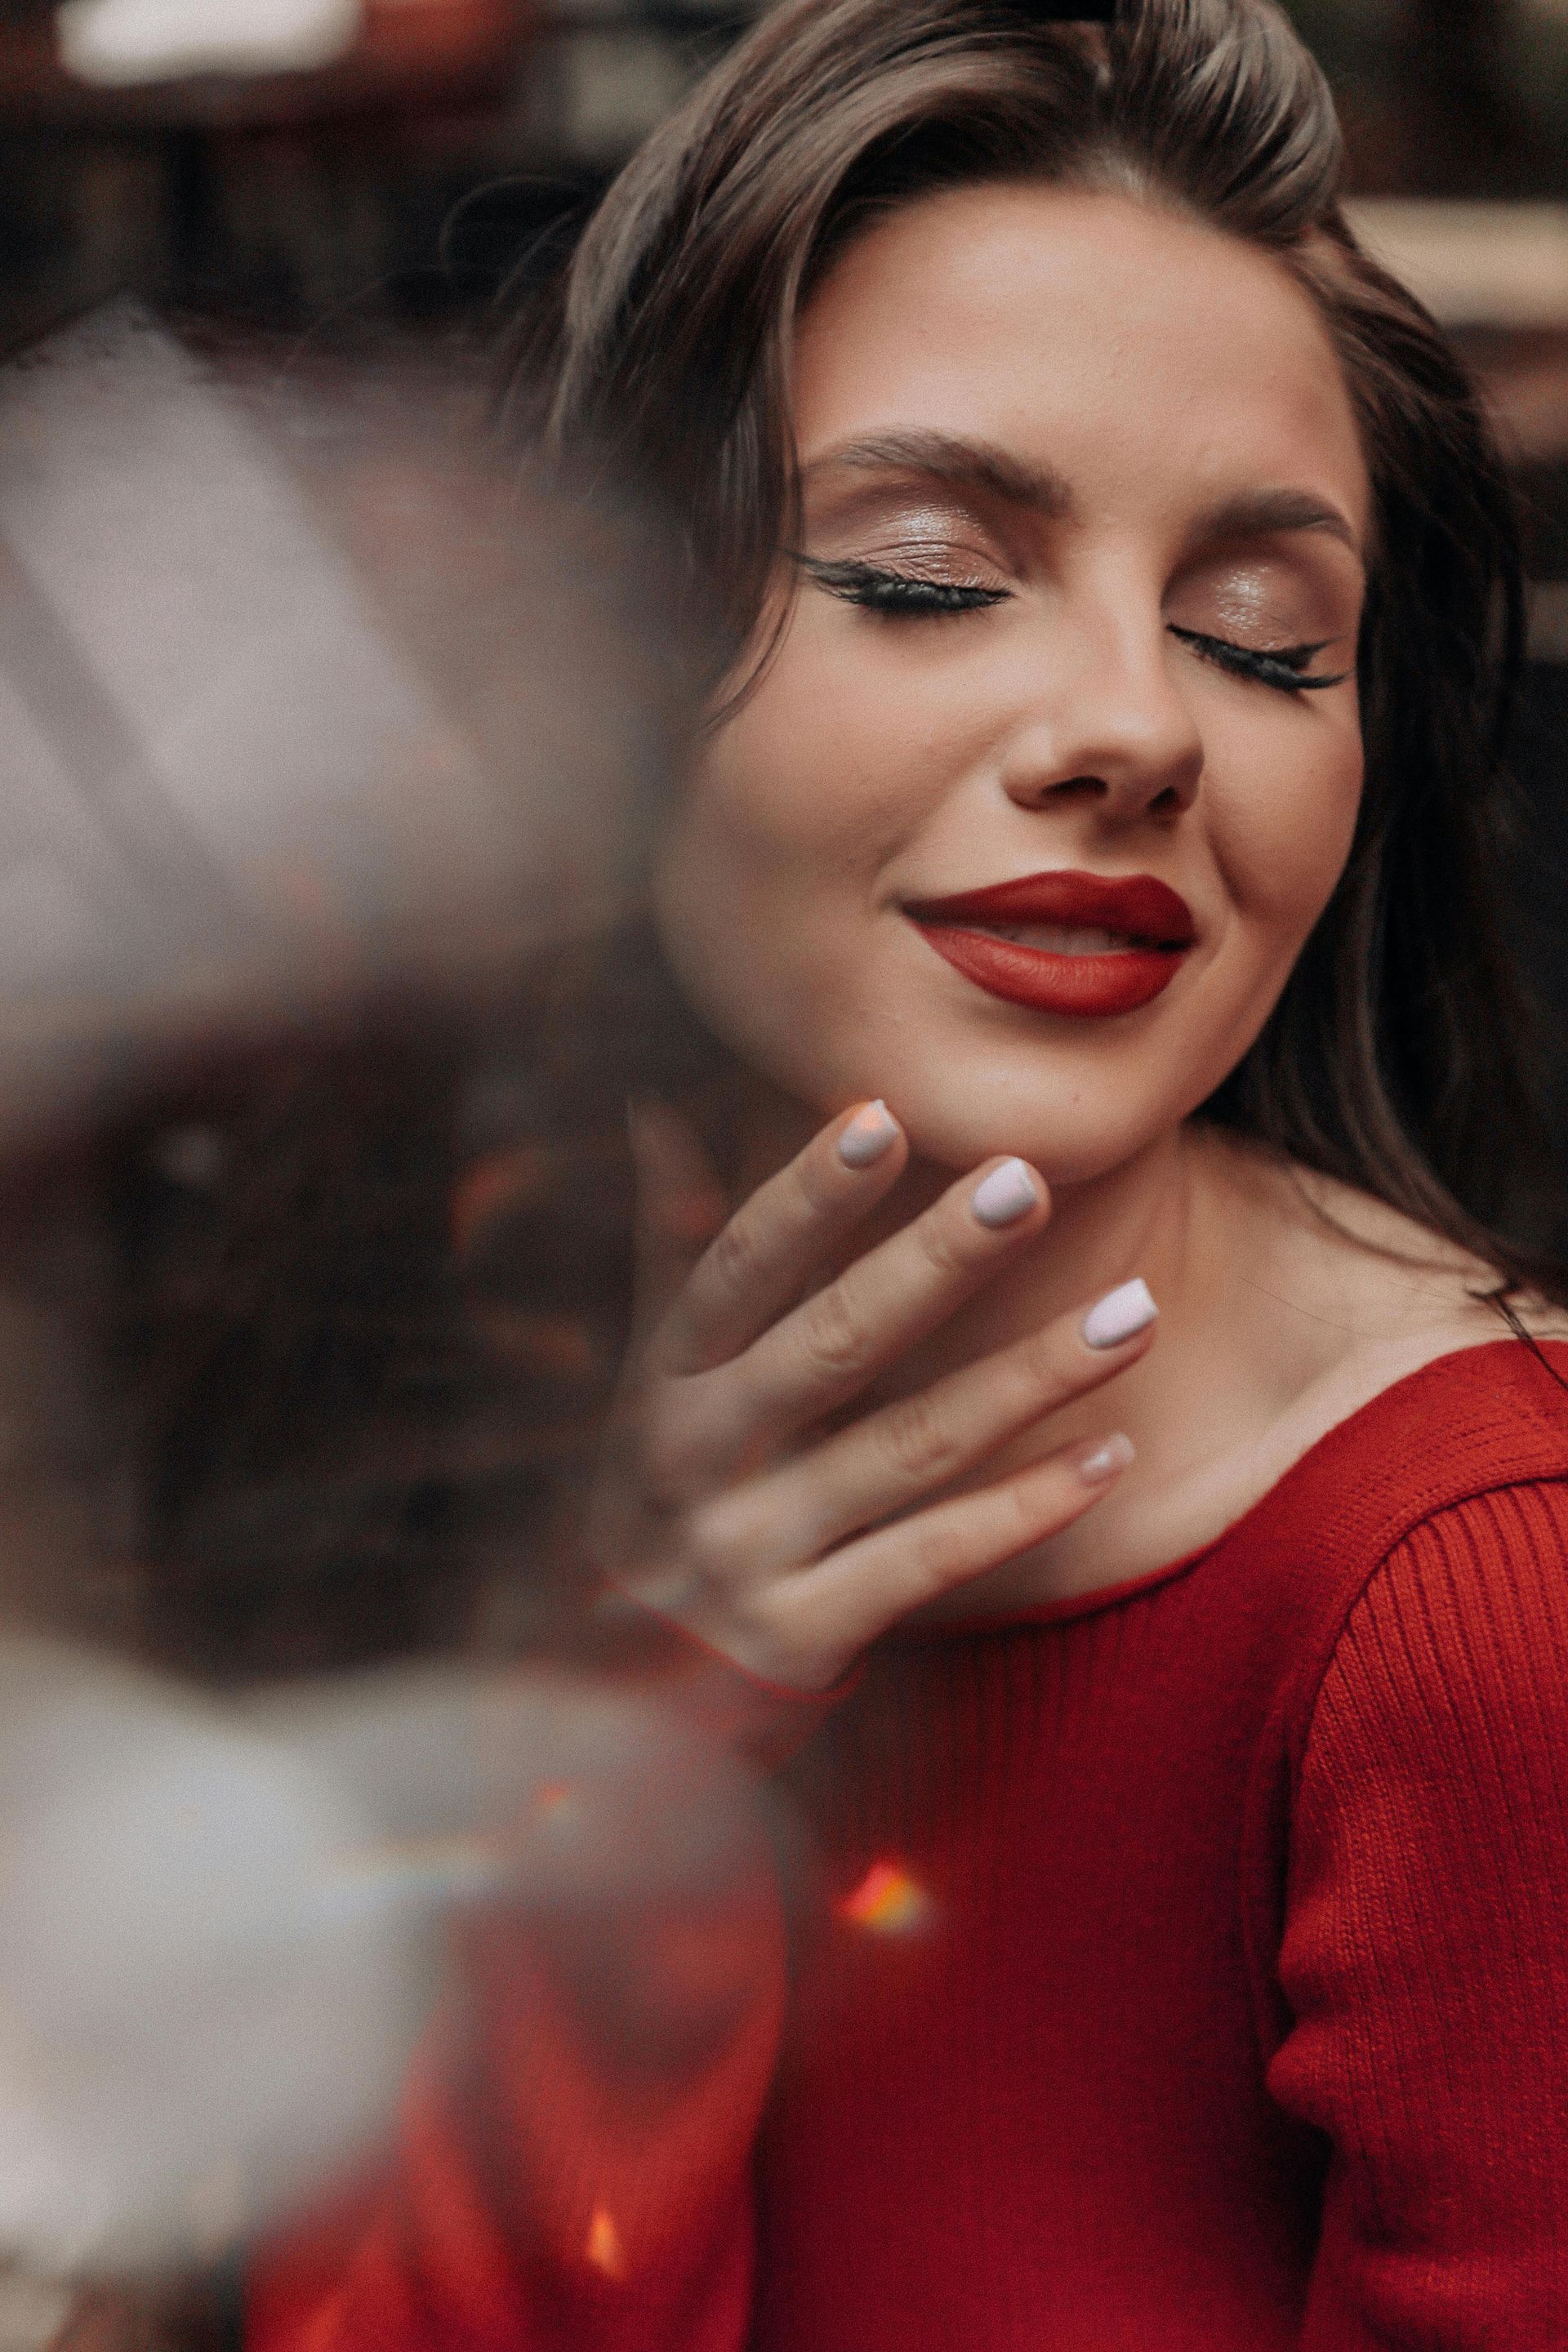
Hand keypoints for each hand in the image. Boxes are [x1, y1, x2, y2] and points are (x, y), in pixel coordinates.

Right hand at [586, 1102, 1157, 1693]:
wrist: (611, 1703)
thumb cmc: (658, 1501)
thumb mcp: (648, 1383)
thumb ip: (670, 1251)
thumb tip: (656, 1111)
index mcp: (664, 1382)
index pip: (737, 1270)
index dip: (806, 1197)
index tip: (882, 1118)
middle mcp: (699, 1461)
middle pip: (832, 1346)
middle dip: (932, 1263)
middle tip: (1027, 1182)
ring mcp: (752, 1552)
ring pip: (910, 1449)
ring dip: (1027, 1378)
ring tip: (1134, 1312)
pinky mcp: (804, 1638)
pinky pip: (935, 1559)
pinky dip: (1026, 1509)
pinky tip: (1113, 1455)